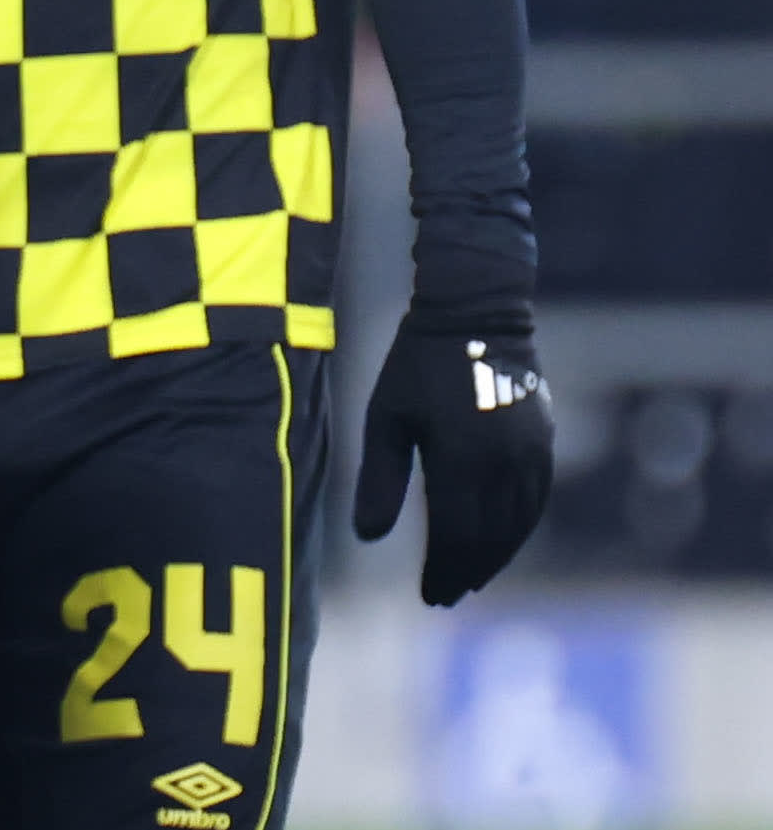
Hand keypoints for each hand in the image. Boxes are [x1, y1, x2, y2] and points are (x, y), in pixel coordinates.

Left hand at [352, 317, 553, 604]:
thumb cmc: (417, 364)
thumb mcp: (386, 417)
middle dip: (467, 570)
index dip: (444, 569)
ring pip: (519, 524)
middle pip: (490, 537)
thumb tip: (368, 537)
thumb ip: (380, 479)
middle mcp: (503, 463)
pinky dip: (519, 529)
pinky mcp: (544, 443)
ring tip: (470, 577)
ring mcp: (530, 453)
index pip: (456, 534)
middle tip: (446, 596)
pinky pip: (535, 500)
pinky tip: (501, 541)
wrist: (475, 314)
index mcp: (461, 458)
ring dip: (496, 556)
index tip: (430, 597)